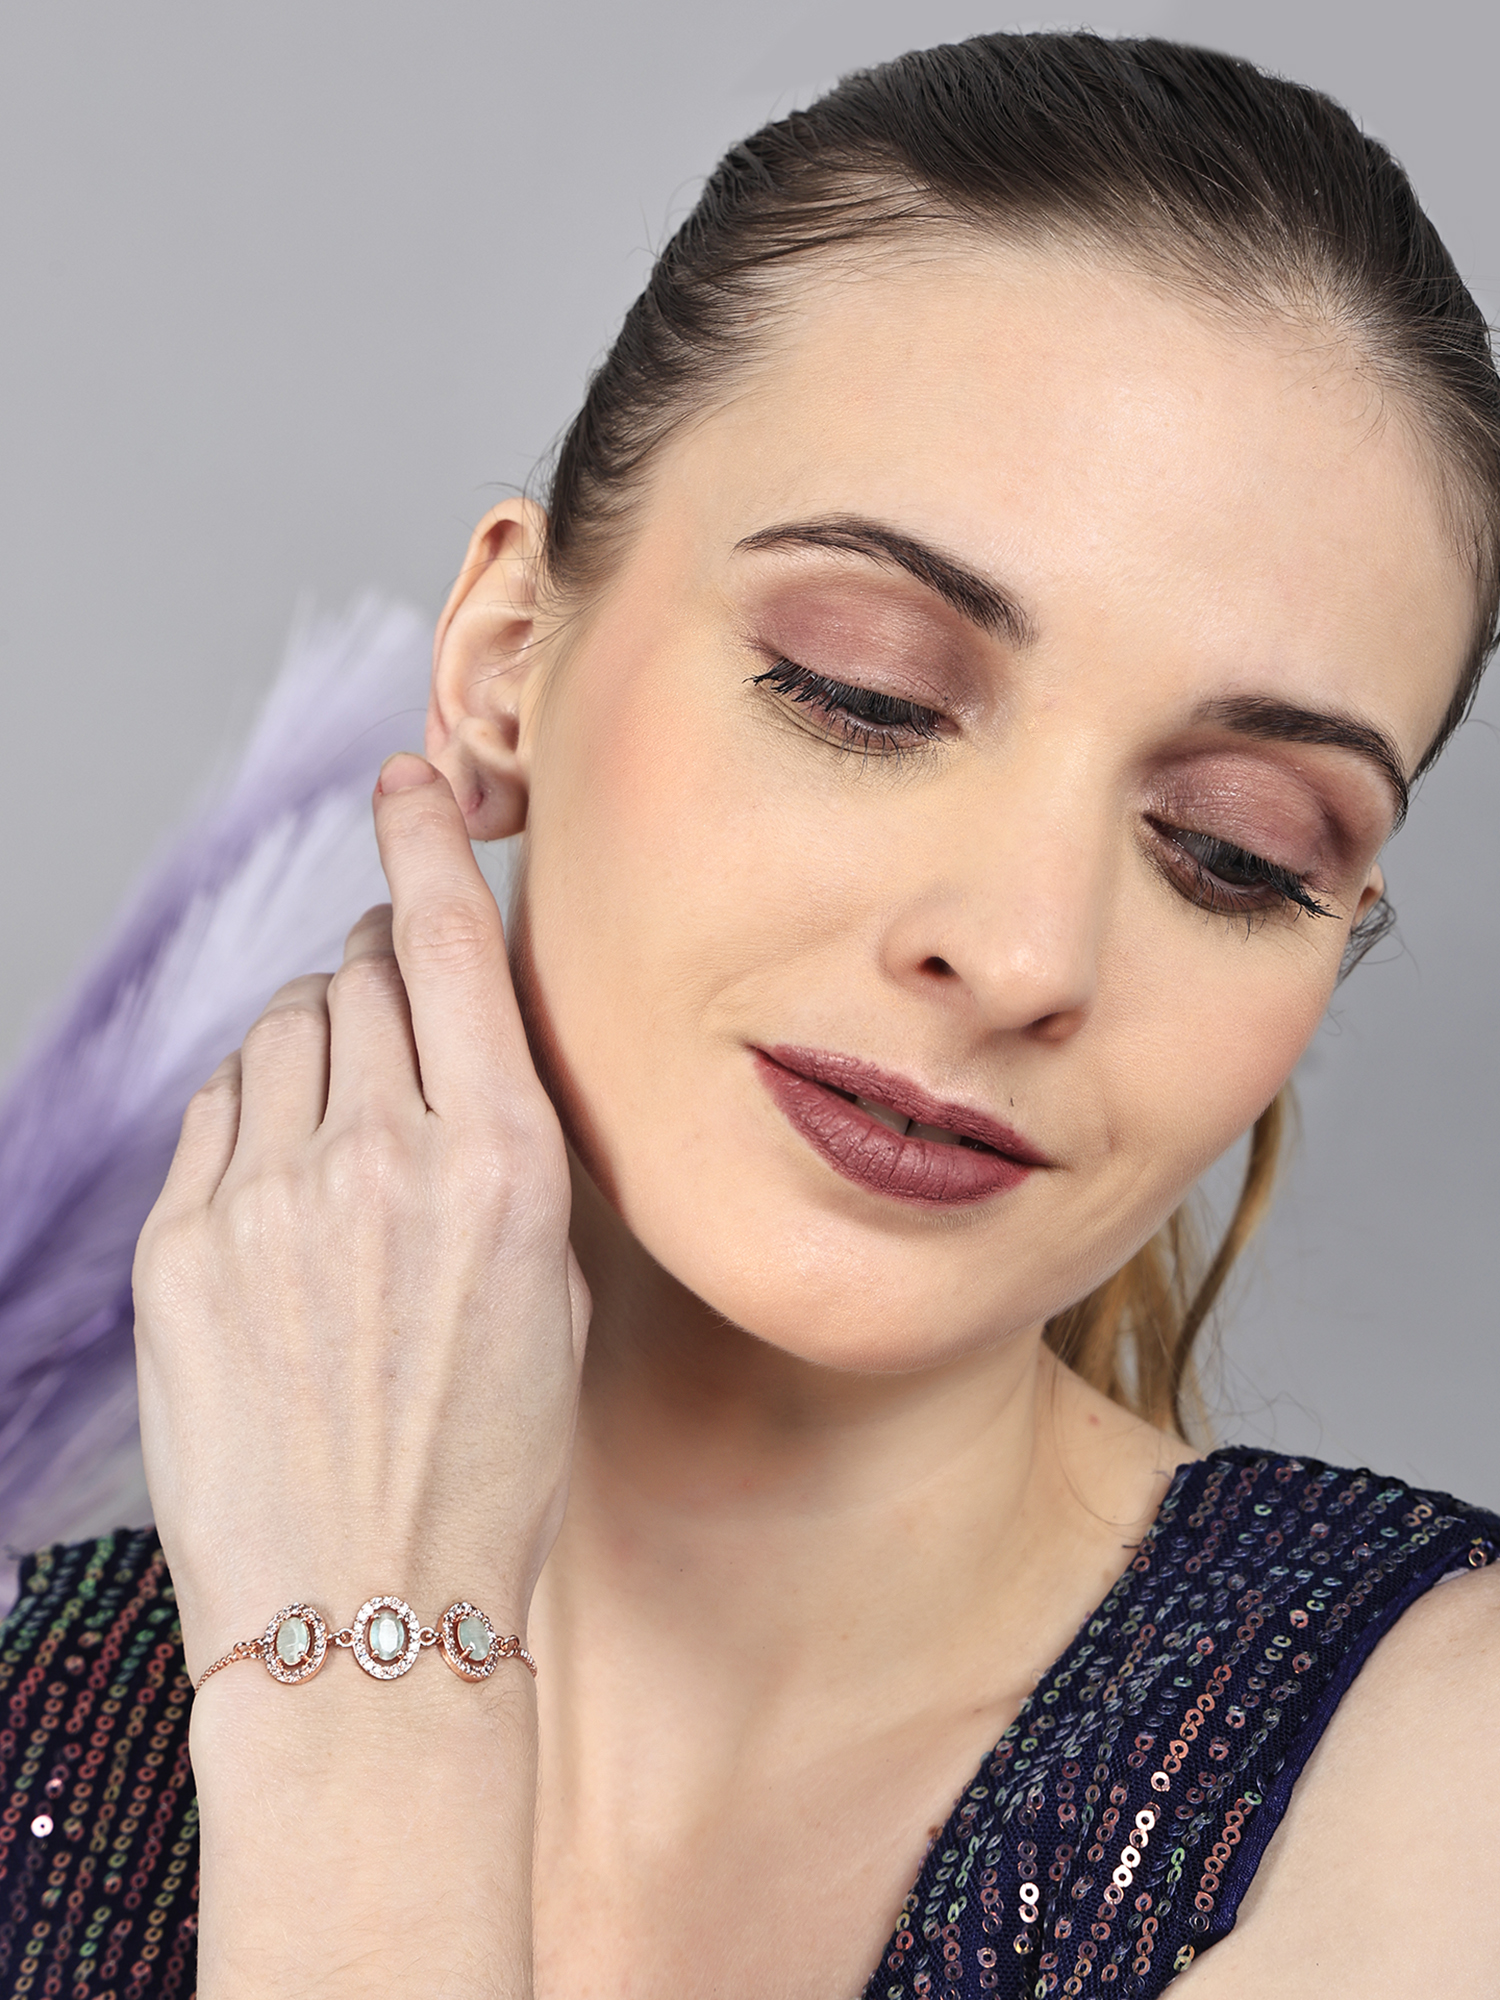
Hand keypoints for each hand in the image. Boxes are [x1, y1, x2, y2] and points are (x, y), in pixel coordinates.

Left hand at [133, 754, 588, 1678]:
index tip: (408, 781)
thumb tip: (454, 1038)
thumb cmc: (486, 1460)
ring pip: (285, 1032)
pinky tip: (286, 1182)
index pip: (451, 940)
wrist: (367, 1609)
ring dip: (321, 1044)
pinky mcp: (180, 1245)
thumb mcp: (551, 1282)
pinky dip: (256, 1114)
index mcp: (499, 1159)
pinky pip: (219, 1111)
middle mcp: (379, 1155)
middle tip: (402, 1016)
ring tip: (348, 1131)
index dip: (425, 840)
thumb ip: (504, 1139)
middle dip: (386, 971)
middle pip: (364, 973)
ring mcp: (265, 1196)